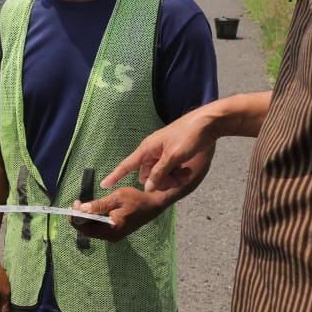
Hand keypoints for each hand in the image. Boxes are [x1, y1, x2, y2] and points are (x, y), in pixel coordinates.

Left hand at [70, 185, 175, 241]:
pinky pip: (99, 229)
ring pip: (92, 230)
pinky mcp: (115, 232)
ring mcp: (113, 236)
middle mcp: (111, 236)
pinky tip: (92, 210)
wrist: (153, 206)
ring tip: (82, 205)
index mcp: (111, 229)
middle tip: (76, 203)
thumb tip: (81, 209)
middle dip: (79, 218)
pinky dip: (93, 220)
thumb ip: (99, 204)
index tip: (74, 204)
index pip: (86, 229)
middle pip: (87, 231)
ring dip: (85, 219)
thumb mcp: (117, 197)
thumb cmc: (137, 200)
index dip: (76, 218)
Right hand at [101, 110, 218, 192]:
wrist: (207, 124)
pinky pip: (170, 171)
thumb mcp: (173, 156)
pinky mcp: (173, 156)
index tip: (103, 185)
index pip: (126, 165)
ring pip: (161, 176)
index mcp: (147, 149)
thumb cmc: (188, 135)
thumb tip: (147, 187)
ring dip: (173, 179)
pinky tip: (188, 170)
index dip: (115, 175)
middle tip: (177, 178)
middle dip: (162, 182)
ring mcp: (162, 155)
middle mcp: (152, 152)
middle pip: (148, 176)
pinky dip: (178, 174)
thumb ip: (159, 173)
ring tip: (186, 173)